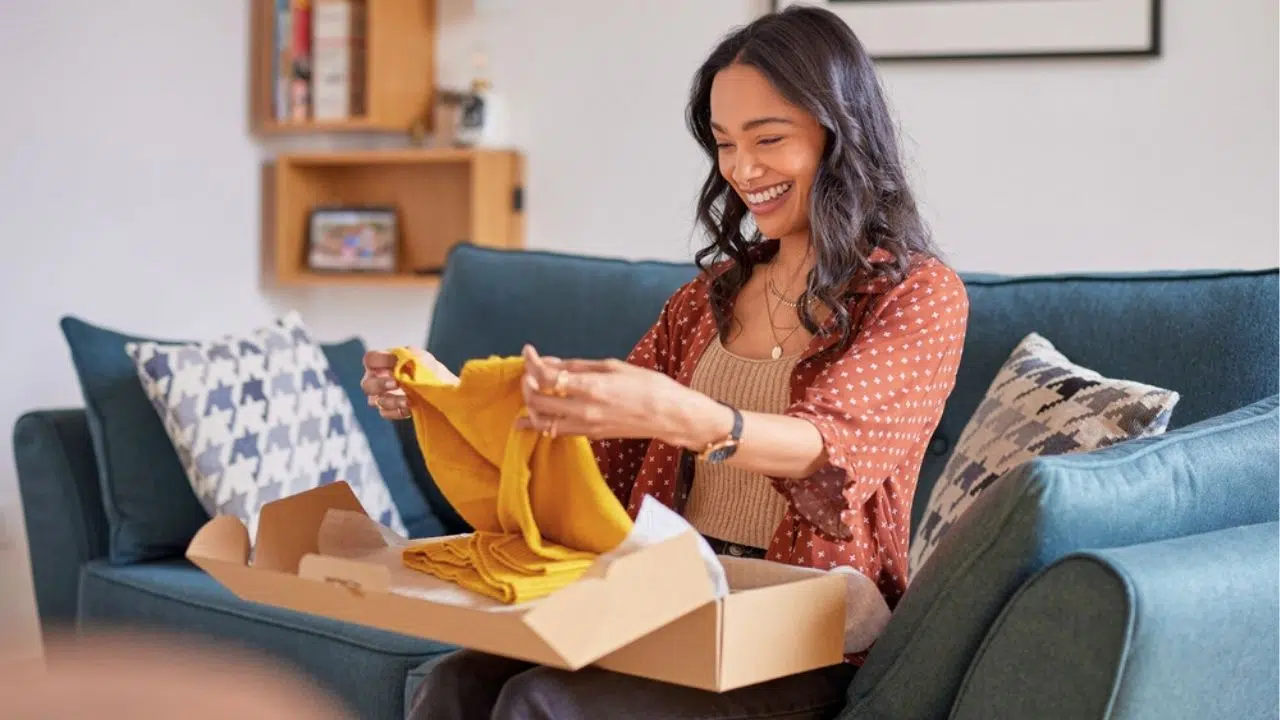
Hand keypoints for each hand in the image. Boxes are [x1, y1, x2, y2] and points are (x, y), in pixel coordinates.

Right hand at [360, 347, 457, 420]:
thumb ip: (409, 355)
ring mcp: (381, 396)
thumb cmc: (425, 369)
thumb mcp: (421, 357)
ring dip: (391, 400)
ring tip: (407, 400)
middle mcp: (376, 380)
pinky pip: (385, 413)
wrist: (438, 388)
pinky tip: (409, 408)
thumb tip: (400, 360)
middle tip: (396, 383)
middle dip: (380, 384)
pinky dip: (397, 412)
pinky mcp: (389, 410)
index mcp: (381, 363)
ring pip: (375, 401)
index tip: (395, 362)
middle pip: (366, 384)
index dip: (379, 360)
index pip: (370, 359)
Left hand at [516, 344, 729, 446]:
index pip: (545, 376)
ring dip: (530, 406)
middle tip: (530, 371)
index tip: (528, 351)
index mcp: (590, 387)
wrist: (670, 416)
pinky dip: (542, 423)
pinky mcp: (590, 435)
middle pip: (537, 400)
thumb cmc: (648, 385)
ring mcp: (585, 426)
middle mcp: (583, 410)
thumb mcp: (612, 366)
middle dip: (527, 383)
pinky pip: (556, 431)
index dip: (531, 362)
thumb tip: (550, 362)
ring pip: (542, 422)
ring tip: (531, 392)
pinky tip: (532, 418)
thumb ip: (577, 366)